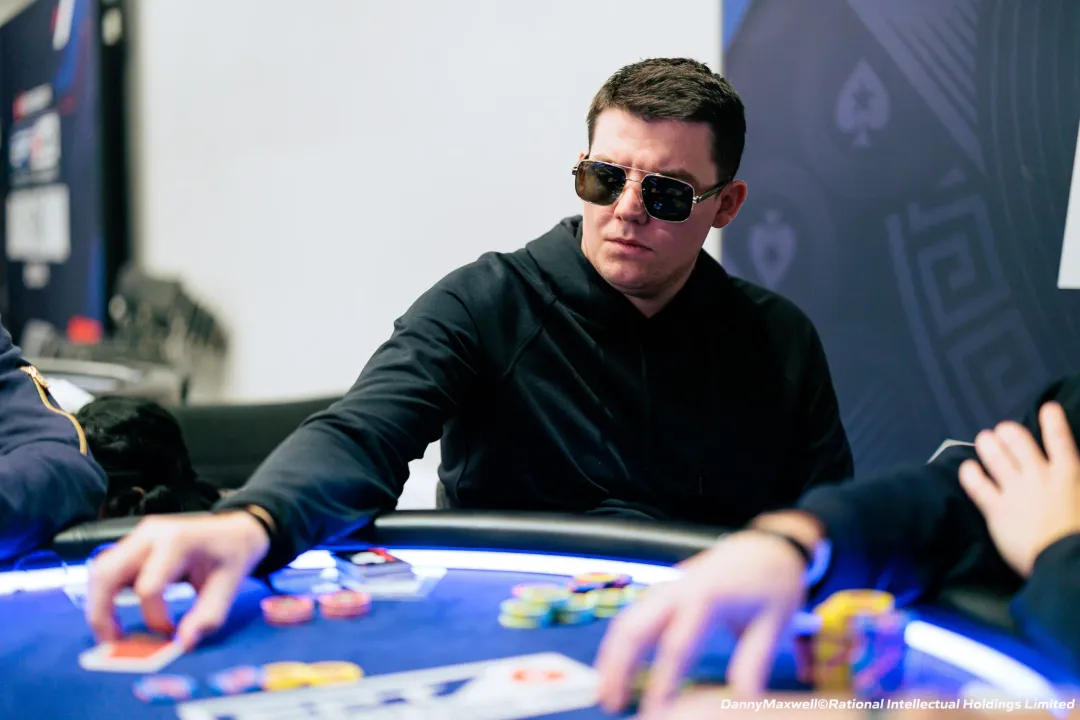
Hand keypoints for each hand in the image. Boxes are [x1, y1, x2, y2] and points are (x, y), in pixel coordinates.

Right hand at [85, 511, 270, 649]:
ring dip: (98, 604)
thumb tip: (183, 644)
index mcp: (177, 541)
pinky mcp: (133, 545)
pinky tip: (116, 615)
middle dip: (101, 613)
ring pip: (99, 570)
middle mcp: (150, 534)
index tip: (170, 632)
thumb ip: (208, 616)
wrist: (234, 531)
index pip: (148, 587)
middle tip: (111, 644)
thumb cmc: (231, 555)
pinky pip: (108, 569)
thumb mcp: (230, 585)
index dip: (155, 617)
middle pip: (106, 572)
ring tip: (111, 634)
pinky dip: (105, 594)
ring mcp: (138, 536)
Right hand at [595, 520, 814, 715]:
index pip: (677, 644)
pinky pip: (633, 614)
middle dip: (618, 666)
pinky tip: (616, 667)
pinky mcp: (665, 589)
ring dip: (612, 655)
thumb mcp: (776, 622)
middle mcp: (679, 587)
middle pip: (635, 626)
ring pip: (627, 619)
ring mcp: (668, 585)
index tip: (655, 712)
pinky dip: (620, 642)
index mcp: (708, 595)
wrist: (768, 545)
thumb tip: (742, 699)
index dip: (662, 680)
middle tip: (612, 704)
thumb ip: (754, 660)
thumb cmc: (774, 584)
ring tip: (606, 693)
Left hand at [959, 401, 1079, 576]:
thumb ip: (1076, 484)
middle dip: (1008, 432)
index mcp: (1069, 474)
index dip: (1053, 421)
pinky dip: (970, 473)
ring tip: (984, 439)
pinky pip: (977, 485)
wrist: (1067, 562)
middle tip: (1003, 431)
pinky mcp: (997, 508)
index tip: (1047, 408)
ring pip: (995, 457)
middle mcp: (1040, 476)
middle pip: (1019, 442)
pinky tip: (967, 468)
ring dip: (988, 445)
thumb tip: (1072, 475)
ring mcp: (1016, 490)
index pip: (1060, 440)